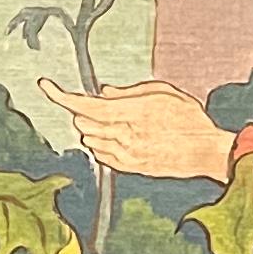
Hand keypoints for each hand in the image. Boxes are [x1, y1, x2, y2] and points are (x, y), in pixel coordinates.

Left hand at [41, 78, 233, 183]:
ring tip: (122, 122)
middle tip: (107, 105)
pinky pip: (102, 155)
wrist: (206, 153)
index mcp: (133, 112)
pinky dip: (102, 145)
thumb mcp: (164, 93)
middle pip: (84, 122)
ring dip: (95, 128)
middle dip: (85, 110)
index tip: (45, 85)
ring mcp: (127, 154)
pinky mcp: (131, 168)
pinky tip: (121, 138)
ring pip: (90, 139)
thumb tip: (103, 92)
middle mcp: (126, 135)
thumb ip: (130, 92)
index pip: (86, 105)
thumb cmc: (190, 119)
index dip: (61, 95)